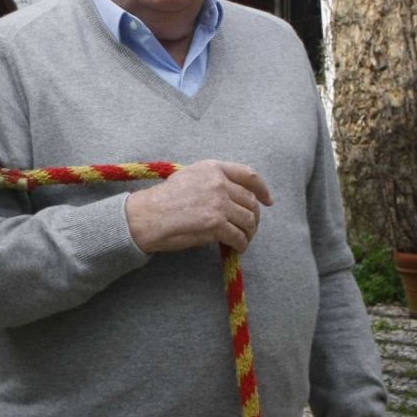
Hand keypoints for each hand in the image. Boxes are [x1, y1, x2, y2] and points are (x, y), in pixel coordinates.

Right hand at [124, 160, 272, 253]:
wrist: (147, 216)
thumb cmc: (163, 199)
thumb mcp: (189, 177)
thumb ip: (212, 180)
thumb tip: (233, 195)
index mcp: (213, 168)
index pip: (249, 175)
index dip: (263, 190)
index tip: (268, 201)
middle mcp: (219, 183)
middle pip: (251, 201)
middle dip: (254, 217)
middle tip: (249, 228)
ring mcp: (218, 204)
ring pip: (248, 220)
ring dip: (249, 233)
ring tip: (242, 239)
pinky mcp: (216, 224)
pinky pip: (238, 237)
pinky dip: (241, 244)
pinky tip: (236, 248)